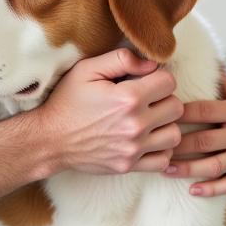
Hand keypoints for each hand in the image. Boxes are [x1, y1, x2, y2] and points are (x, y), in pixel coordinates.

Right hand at [37, 49, 182, 175]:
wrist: (49, 139)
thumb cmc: (67, 101)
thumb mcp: (87, 69)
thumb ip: (122, 59)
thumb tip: (151, 63)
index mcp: (128, 98)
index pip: (169, 82)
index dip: (159, 77)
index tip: (147, 80)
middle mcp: (135, 125)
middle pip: (177, 108)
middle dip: (165, 99)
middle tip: (148, 99)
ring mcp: (133, 149)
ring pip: (175, 135)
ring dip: (166, 125)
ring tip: (149, 119)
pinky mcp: (129, 166)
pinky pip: (163, 159)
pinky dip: (160, 149)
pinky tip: (147, 139)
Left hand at [164, 75, 225, 196]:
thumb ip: (219, 81)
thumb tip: (195, 60)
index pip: (203, 111)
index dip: (179, 114)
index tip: (159, 118)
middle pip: (203, 140)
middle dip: (176, 145)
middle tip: (154, 147)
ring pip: (212, 166)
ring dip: (186, 170)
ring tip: (165, 169)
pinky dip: (210, 189)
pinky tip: (192, 190)